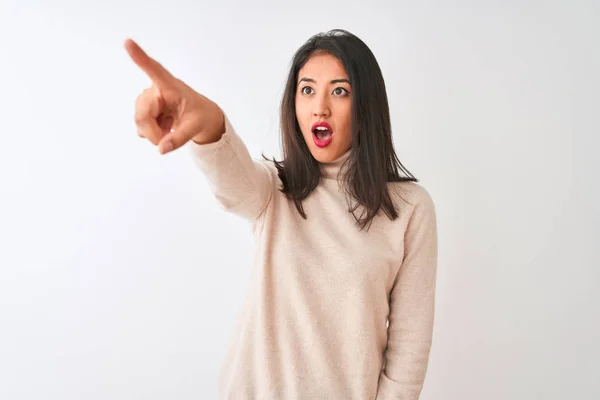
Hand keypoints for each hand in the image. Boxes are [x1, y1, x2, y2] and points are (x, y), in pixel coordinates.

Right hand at [124, 39, 224, 153]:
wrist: (202, 119)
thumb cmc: (202, 115)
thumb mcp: (196, 127)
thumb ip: (179, 139)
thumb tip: (161, 149)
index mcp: (171, 86)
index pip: (154, 70)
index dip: (139, 57)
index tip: (127, 42)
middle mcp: (156, 89)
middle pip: (142, 112)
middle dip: (152, 131)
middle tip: (164, 141)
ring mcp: (149, 100)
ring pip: (140, 121)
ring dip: (152, 133)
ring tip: (169, 131)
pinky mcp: (145, 111)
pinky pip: (141, 127)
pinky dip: (152, 134)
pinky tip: (164, 129)